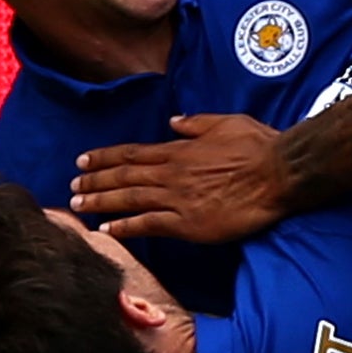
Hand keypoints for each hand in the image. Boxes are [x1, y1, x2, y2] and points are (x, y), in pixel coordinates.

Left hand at [71, 114, 287, 241]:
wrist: (279, 174)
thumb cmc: (259, 146)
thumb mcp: (227, 122)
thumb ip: (196, 123)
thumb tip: (174, 122)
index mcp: (180, 150)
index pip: (133, 153)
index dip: (104, 157)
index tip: (82, 161)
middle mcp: (172, 173)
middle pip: (124, 177)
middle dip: (94, 181)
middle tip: (71, 187)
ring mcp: (178, 199)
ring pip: (129, 200)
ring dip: (100, 202)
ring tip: (77, 206)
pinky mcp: (189, 223)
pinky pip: (149, 225)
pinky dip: (126, 227)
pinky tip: (107, 230)